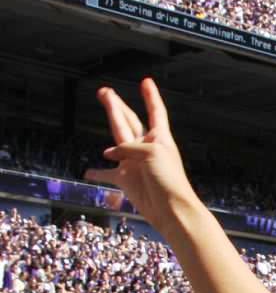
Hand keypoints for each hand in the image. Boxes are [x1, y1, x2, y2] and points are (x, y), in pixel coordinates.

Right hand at [85, 79, 201, 229]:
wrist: (171, 210)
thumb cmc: (169, 180)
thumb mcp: (152, 154)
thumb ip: (128, 148)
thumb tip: (109, 155)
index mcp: (159, 138)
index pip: (155, 112)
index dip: (151, 97)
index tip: (146, 81)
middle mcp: (146, 147)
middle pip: (129, 120)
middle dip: (118, 105)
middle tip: (105, 91)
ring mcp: (135, 162)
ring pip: (118, 136)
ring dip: (111, 118)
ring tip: (104, 103)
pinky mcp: (127, 180)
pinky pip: (108, 174)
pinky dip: (98, 173)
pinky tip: (88, 173)